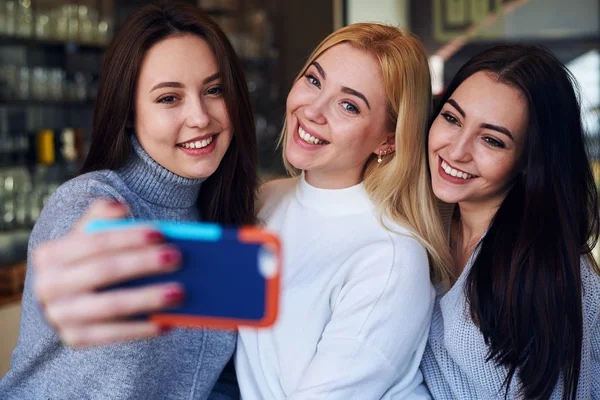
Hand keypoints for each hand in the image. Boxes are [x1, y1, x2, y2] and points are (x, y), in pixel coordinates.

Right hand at [33, 199, 183, 346]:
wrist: (67, 296)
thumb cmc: (88, 257)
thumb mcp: (87, 233)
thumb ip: (101, 215)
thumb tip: (120, 209)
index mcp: (50, 254)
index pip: (96, 241)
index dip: (129, 237)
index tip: (161, 233)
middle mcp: (48, 286)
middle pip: (104, 271)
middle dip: (143, 264)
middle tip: (178, 258)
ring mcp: (59, 315)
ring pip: (110, 306)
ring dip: (147, 299)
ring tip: (180, 293)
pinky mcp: (74, 339)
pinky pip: (112, 335)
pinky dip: (141, 329)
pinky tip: (167, 322)